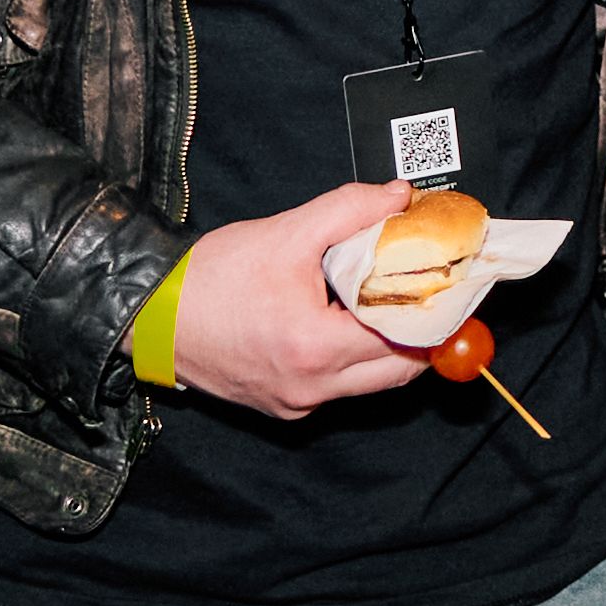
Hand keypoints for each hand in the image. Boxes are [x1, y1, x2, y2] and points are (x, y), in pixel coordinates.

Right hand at [164, 178, 430, 419]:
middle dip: (421, 332)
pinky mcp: (284, 407)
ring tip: (389, 302)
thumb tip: (401, 198)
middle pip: (400, 370)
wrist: (148, 314)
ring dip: (389, 346)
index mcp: (314, 347)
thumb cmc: (209, 279)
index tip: (457, 282)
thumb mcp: (285, 233)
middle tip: (432, 293)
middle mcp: (311, 388)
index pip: (405, 336)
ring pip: (372, 382)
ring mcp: (297, 404)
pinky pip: (340, 387)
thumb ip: (350, 210)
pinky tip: (346, 321)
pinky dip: (354, 357)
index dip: (436, 307)